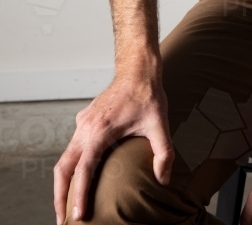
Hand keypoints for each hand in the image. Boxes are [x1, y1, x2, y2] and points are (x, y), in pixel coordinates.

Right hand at [53, 73, 172, 223]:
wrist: (137, 69)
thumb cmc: (147, 95)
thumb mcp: (160, 124)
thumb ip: (163, 153)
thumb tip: (163, 179)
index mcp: (101, 130)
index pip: (83, 169)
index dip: (79, 194)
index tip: (78, 214)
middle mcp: (86, 127)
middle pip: (63, 167)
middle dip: (60, 196)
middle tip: (63, 220)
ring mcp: (82, 123)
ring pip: (64, 158)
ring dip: (63, 183)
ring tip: (66, 206)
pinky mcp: (84, 121)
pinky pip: (71, 147)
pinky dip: (70, 167)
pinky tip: (78, 179)